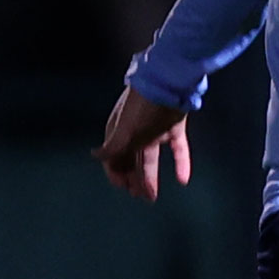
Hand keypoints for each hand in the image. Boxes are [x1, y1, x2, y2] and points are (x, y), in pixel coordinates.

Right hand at [97, 87, 193, 201]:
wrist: (168, 82)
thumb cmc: (142, 108)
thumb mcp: (125, 130)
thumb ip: (113, 148)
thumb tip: (95, 155)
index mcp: (120, 131)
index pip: (114, 157)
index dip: (116, 173)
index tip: (123, 188)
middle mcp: (136, 132)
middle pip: (133, 160)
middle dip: (134, 180)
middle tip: (140, 197)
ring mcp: (156, 129)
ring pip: (152, 158)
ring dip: (151, 177)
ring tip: (152, 196)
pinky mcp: (174, 126)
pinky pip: (178, 149)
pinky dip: (181, 164)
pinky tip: (183, 180)